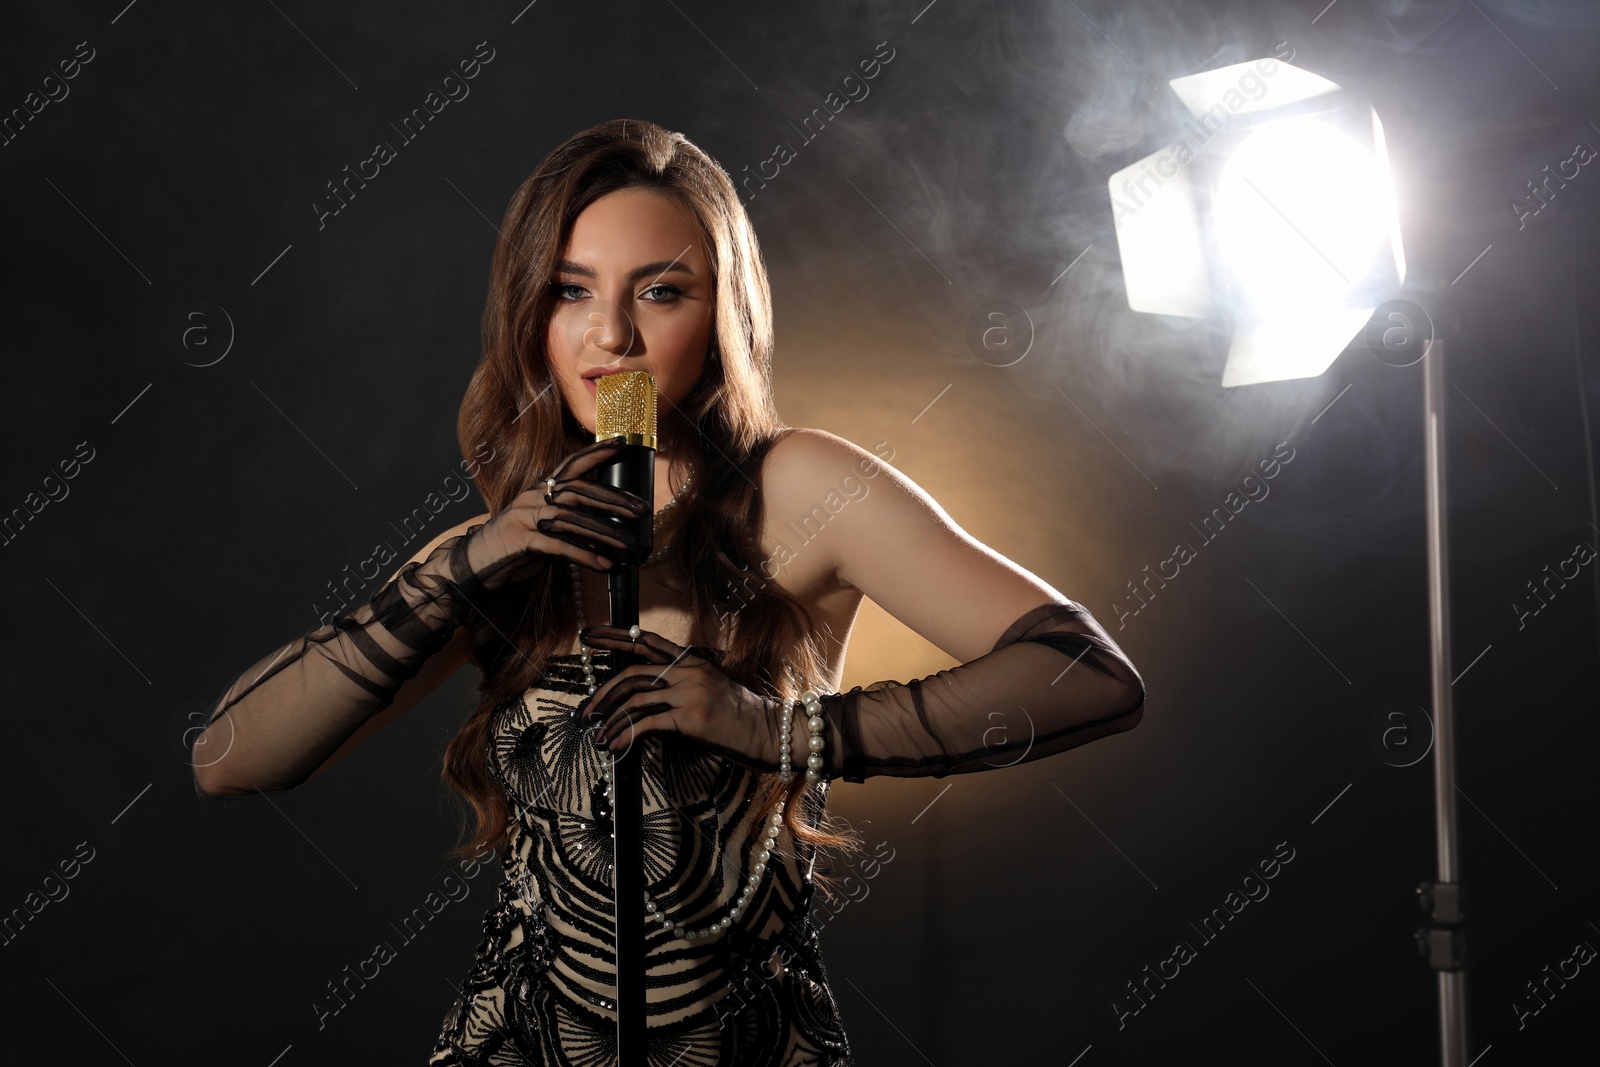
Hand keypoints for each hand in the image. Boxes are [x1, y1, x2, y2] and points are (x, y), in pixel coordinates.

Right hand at [463, 437, 650, 590]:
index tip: (621, 443)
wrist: (474, 564)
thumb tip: (605, 529)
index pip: (571, 464)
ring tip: (628, 545)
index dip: (596, 452)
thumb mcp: (542, 526)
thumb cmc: (513, 546)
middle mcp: (533, 497)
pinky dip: (585, 555)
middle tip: (641, 509)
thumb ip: (569, 522)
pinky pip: (558, 546)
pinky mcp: (522, 541)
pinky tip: (604, 565)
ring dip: (605, 532)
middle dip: (614, 499)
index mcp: (539, 489)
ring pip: (572, 518)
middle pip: (579, 490)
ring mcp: (525, 518)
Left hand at [580, 625, 782, 770]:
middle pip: (633, 671)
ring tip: (597, 734)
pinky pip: (648, 724)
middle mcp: (688, 672)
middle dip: (604, 691)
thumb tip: (644, 698)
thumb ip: (679, 685)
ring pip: (636, 699)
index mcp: (691, 662)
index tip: (590, 634)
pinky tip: (616, 745)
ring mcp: (689, 693)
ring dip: (611, 719)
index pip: (647, 640)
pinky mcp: (690, 718)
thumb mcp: (709, 687)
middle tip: (586, 709)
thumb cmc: (737, 714)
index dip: (616, 635)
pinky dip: (626, 735)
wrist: (767, 731)